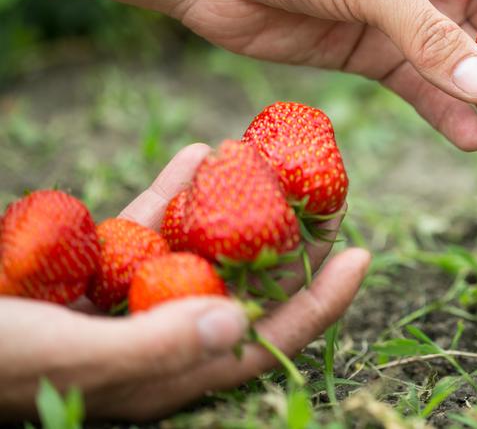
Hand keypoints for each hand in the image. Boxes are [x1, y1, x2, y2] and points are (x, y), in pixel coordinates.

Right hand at [0, 145, 370, 421]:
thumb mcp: (69, 355)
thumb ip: (155, 345)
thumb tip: (238, 321)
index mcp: (167, 369)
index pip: (265, 340)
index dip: (320, 302)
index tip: (361, 254)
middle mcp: (158, 337)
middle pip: (246, 287)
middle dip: (289, 242)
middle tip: (326, 193)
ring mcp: (127, 302)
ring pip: (201, 250)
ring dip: (235, 206)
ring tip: (271, 163)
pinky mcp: (92, 272)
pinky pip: (149, 228)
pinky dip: (175, 193)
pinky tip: (200, 153)